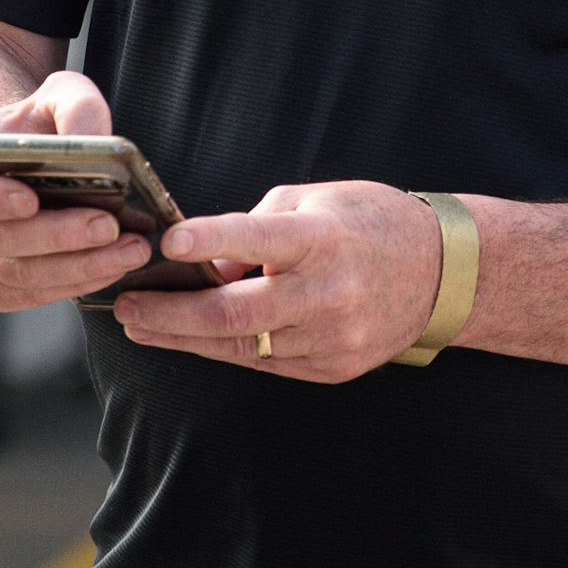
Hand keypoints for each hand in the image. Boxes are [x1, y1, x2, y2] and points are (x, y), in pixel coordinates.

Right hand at [0, 72, 153, 310]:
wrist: (8, 166)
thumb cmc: (32, 129)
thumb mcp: (57, 97)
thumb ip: (77, 108)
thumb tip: (96, 142)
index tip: (32, 201)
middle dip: (59, 237)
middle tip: (111, 227)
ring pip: (16, 276)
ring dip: (77, 268)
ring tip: (129, 251)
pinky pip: (25, 298)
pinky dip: (70, 287)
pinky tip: (110, 270)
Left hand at [114, 180, 444, 381]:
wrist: (441, 272)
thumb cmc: (371, 222)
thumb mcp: (317, 200)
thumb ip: (260, 226)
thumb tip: (212, 264)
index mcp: (323, 239)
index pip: (259, 238)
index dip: (213, 240)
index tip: (169, 241)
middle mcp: (328, 292)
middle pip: (237, 314)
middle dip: (172, 313)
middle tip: (126, 306)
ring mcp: (331, 337)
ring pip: (244, 346)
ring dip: (188, 335)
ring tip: (143, 323)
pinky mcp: (333, 367)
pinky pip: (268, 362)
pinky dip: (230, 348)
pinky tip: (196, 336)